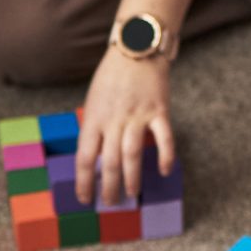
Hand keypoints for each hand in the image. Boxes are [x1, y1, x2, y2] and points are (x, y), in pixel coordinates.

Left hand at [77, 48, 174, 206]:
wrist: (136, 47)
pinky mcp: (159, 110)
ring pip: (133, 154)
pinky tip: (164, 171)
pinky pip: (164, 138)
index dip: (84, 181)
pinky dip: (165, 156)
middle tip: (111, 203)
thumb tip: (95, 157)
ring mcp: (137, 115)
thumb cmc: (112, 76)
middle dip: (109, 187)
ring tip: (132, 195)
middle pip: (110, 161)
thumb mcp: (94, 100)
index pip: (85, 157)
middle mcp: (113, 119)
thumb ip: (95, 127)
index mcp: (94, 118)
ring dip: (132, 178)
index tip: (84, 199)